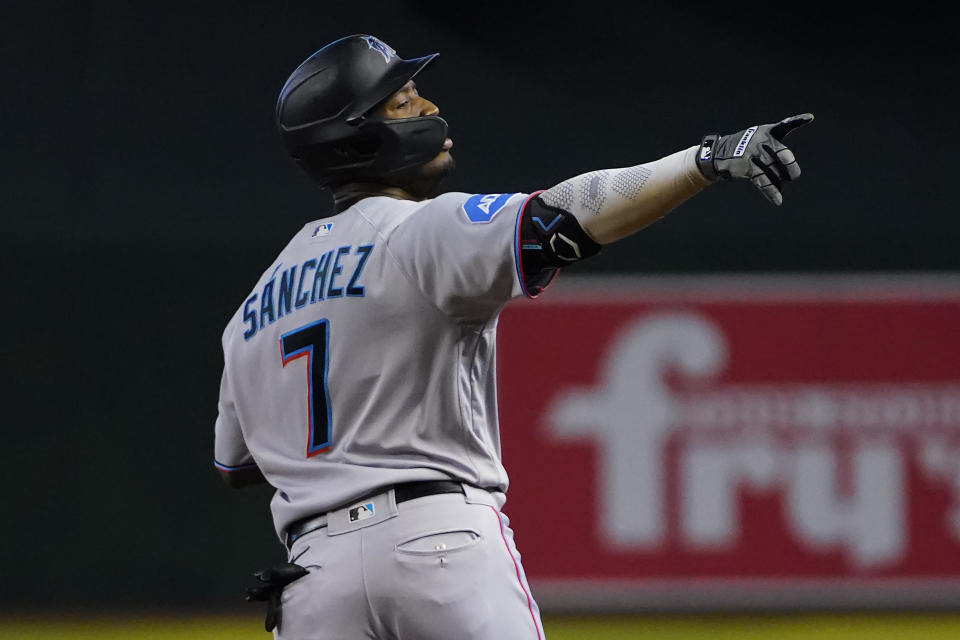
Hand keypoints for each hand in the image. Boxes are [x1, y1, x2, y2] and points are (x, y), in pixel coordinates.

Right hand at [697, 113, 813, 205]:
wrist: (720, 153)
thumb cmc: (746, 147)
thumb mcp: (759, 137)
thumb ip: (777, 144)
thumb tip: (791, 169)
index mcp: (769, 132)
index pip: (786, 125)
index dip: (798, 121)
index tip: (809, 118)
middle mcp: (763, 142)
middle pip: (785, 155)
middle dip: (792, 169)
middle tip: (793, 176)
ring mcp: (756, 154)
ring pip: (776, 172)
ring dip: (780, 183)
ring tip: (781, 188)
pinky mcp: (749, 167)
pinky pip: (764, 182)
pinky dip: (772, 192)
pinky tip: (778, 200)